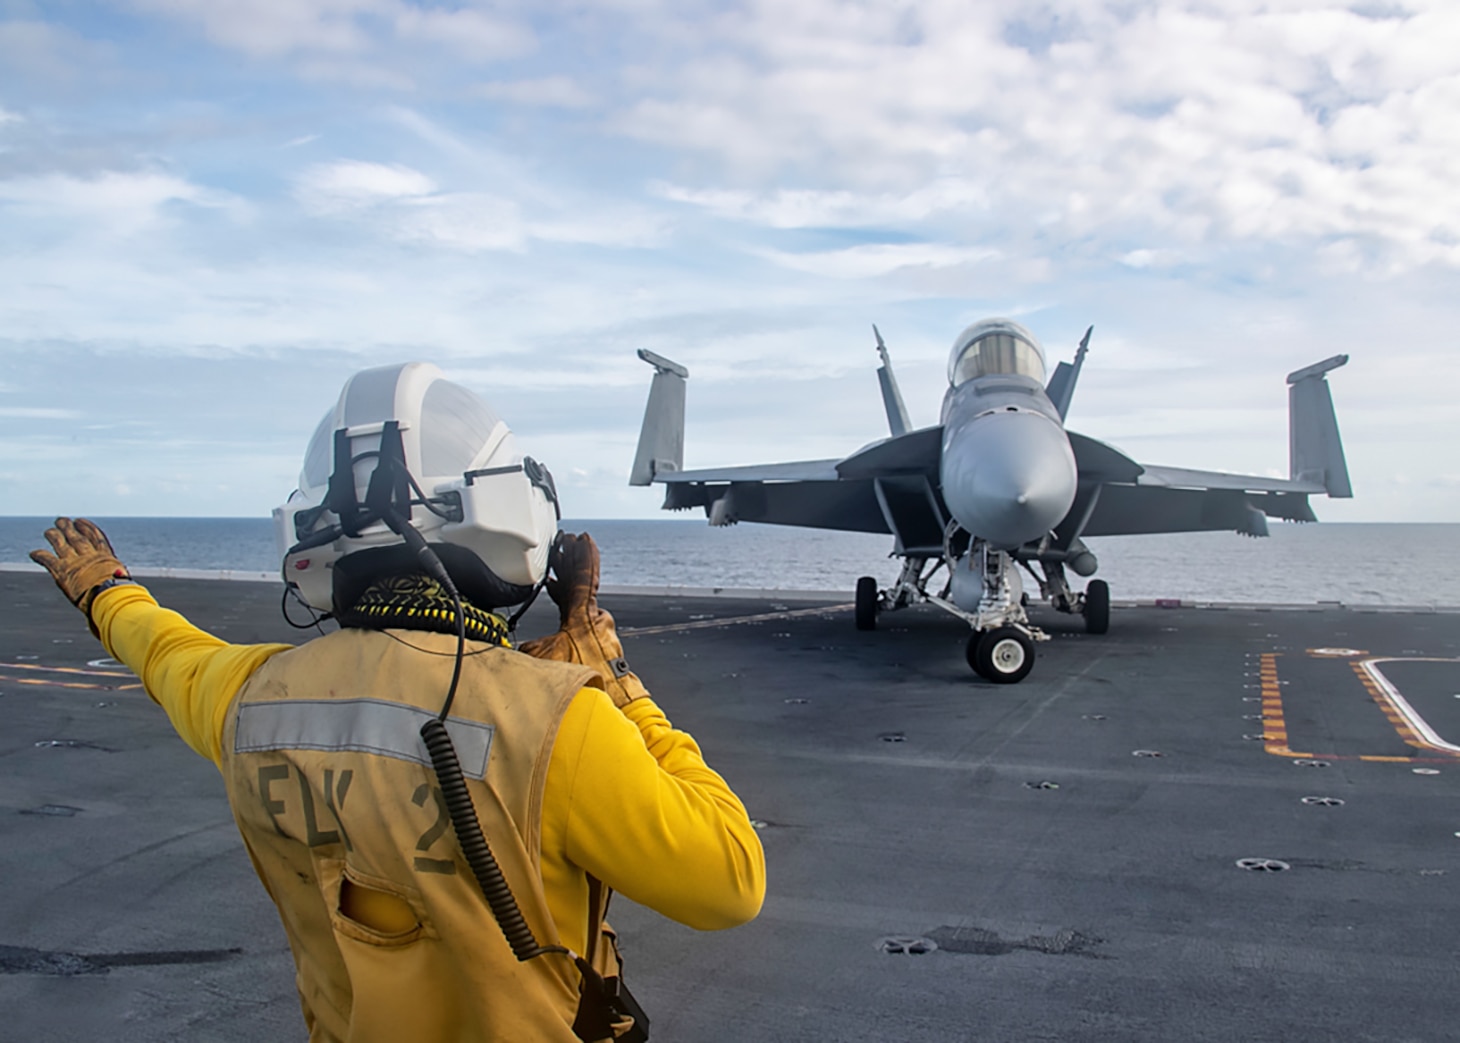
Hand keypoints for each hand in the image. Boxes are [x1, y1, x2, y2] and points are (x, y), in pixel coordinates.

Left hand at [30, 518, 132, 634]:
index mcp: (105, 557)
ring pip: (61, 544)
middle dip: (68, 528)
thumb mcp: (122, 582)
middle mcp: (89, 556)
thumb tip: (127, 584)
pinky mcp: (61, 571)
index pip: (95, 537)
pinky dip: (39, 555)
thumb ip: (119, 578)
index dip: (87, 528)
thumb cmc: (120, 595)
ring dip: (54, 536)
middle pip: (76, 537)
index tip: (80, 521)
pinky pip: (47, 560)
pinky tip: (33, 553)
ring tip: (49, 531)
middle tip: (61, 520)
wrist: (109, 597)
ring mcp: (75, 562)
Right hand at [518, 533, 647, 706]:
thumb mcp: (543, 661)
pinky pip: (581, 612)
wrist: (609, 703)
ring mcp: (599, 630)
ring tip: (559, 563)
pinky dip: (569, 599)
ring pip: (581, 595)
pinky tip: (559, 595)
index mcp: (584, 614)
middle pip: (583, 580)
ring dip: (569, 579)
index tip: (578, 538)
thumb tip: (507, 649)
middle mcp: (596, 618)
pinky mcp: (596, 642)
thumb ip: (525, 649)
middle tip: (565, 543)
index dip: (580, 555)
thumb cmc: (584, 682)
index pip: (583, 575)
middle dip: (571, 561)